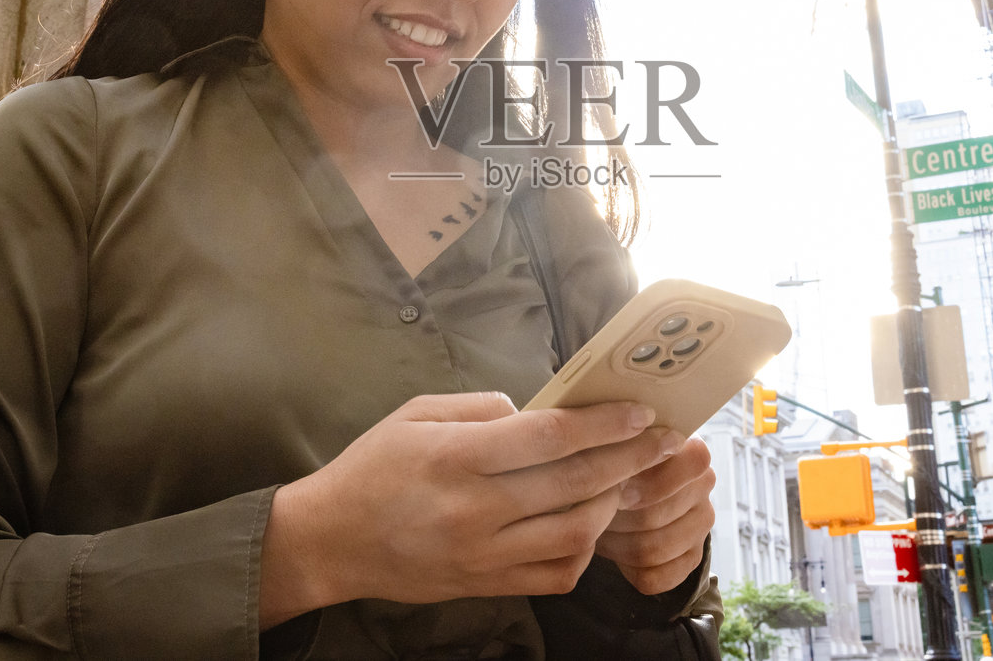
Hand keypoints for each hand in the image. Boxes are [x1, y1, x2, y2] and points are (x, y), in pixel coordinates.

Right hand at [258, 392, 681, 626]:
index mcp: (455, 458)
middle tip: (660, 440)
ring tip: (621, 479)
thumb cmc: (373, 469)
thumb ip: (479, 407)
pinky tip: (588, 523)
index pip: (548, 438)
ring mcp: (482, 555)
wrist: (331, 542)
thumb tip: (535, 412)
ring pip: (575, 535)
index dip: (603, 424)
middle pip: (574, 484)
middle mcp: (473, 510)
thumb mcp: (415, 413)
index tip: (639, 412)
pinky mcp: (486, 585)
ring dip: (610, 504)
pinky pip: (556, 575)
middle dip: (629, 459)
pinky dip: (584, 550)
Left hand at [595, 436, 714, 595]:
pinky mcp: (691, 560)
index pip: (687, 469)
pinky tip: (616, 550)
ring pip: (652, 550)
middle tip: (591, 512)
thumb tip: (618, 473)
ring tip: (597, 530)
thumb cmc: (618, 466)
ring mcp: (700, 527)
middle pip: (655, 515)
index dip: (648, 482)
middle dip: (615, 517)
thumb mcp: (617, 450)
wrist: (624, 494)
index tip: (616, 487)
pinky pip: (655, 578)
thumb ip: (621, 453)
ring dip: (616, 544)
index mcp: (693, 455)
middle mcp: (703, 490)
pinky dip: (627, 569)